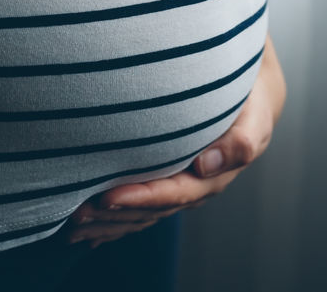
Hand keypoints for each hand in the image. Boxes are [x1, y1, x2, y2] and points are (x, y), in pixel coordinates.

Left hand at [66, 35, 285, 247]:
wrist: (251, 97)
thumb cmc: (249, 101)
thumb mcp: (254, 117)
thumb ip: (240, 141)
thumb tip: (206, 165)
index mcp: (214, 175)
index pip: (173, 192)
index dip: (141, 197)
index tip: (107, 196)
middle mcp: (194, 187)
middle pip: (151, 210)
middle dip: (113, 216)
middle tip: (76, 215)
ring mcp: (179, 187)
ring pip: (141, 213)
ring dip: (107, 222)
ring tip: (72, 226)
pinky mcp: (167, 181)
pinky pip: (139, 207)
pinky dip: (114, 219)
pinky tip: (89, 229)